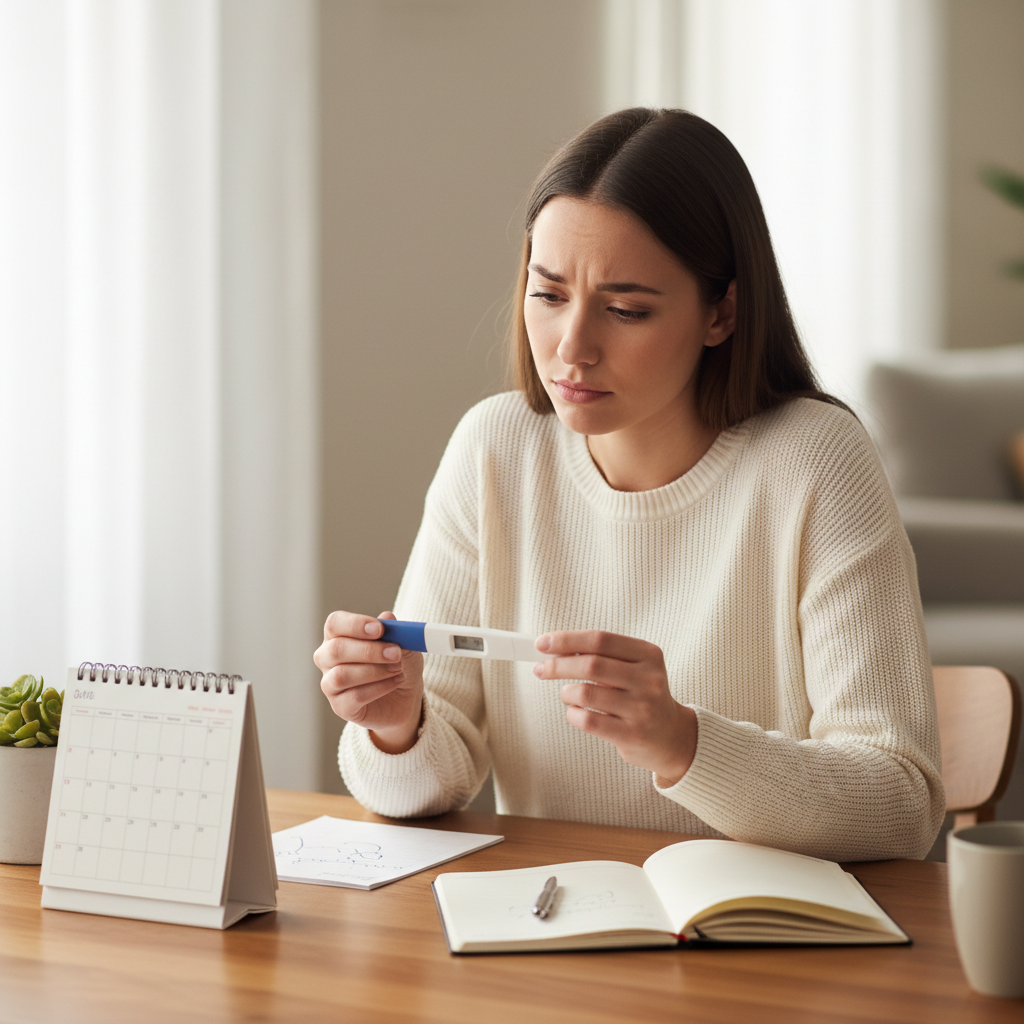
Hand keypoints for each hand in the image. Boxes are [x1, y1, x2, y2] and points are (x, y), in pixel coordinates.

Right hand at [314, 610, 422, 753]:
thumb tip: (387, 617)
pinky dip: (379, 688)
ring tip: (398, 670)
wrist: (405, 698)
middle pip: (336, 650)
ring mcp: (330, 684)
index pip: (334, 623)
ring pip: (341, 675)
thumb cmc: (398, 664)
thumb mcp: (403, 645)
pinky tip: (395, 683)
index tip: (379, 629)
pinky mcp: (340, 707)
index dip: (355, 624)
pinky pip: (353, 697)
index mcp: (338, 635)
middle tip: (395, 653)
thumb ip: (395, 632)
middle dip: (369, 651)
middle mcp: (328, 658)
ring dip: (375, 671)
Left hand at [532, 630, 696, 785]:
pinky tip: (576, 712)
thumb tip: (554, 647)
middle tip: (540, 669)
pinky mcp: (632, 734)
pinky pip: (587, 720)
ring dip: (566, 692)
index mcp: (648, 654)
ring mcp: (642, 708)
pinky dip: (573, 714)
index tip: (542, 643)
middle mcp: (649, 679)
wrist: (671, 737)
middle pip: (591, 665)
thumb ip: (600, 655)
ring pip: (586, 693)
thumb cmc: (641, 695)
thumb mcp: (634, 667)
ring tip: (568, 695)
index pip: (600, 640)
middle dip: (557, 665)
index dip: (567, 639)